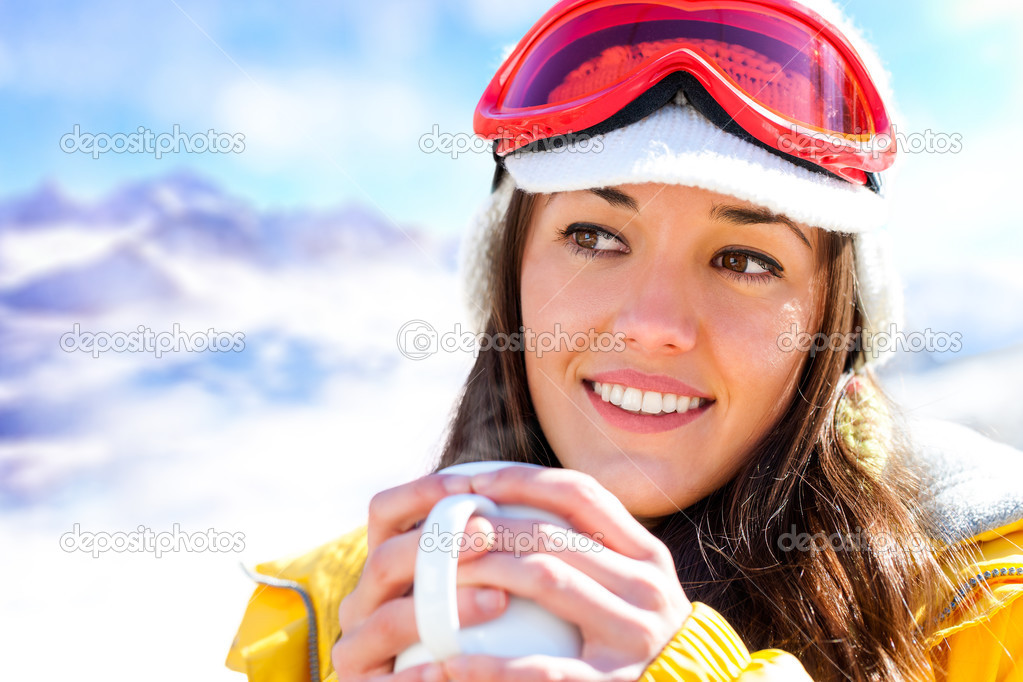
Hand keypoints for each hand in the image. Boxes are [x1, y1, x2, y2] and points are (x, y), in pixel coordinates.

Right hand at [331, 473, 509, 681]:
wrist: (449, 679)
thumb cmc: (479, 633)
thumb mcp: (474, 585)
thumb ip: (487, 554)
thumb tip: (538, 510)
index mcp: (384, 567)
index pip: (384, 512)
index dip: (421, 492)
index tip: (471, 485)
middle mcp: (362, 602)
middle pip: (385, 560)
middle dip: (436, 544)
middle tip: (488, 534)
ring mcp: (357, 647)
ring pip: (388, 620)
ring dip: (444, 606)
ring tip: (498, 600)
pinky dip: (425, 672)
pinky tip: (462, 662)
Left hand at [442, 466, 691, 681]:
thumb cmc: (637, 641)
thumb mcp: (632, 586)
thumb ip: (591, 550)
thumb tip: (513, 505)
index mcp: (646, 555)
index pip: (581, 494)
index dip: (522, 480)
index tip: (472, 480)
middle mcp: (646, 588)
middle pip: (553, 536)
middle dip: (488, 527)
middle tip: (438, 531)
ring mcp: (633, 637)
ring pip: (547, 580)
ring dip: (484, 572)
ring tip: (436, 578)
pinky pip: (541, 669)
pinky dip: (489, 664)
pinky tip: (449, 663)